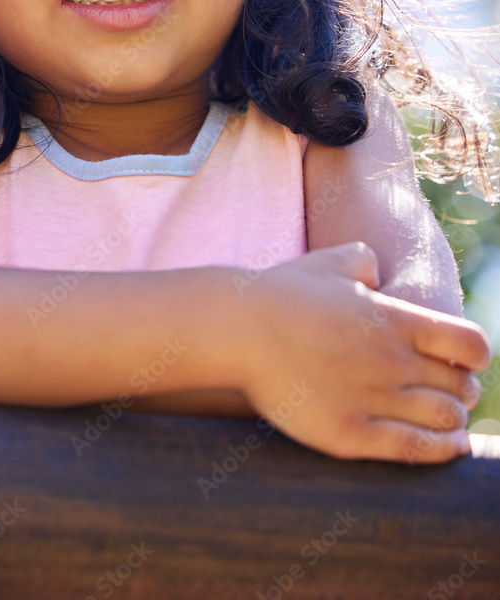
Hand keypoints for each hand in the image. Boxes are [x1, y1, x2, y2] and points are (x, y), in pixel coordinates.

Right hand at [239, 243, 488, 463]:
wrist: (237, 330)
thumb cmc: (279, 294)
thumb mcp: (327, 262)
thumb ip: (362, 261)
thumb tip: (376, 272)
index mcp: (395, 320)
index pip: (470, 345)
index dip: (473, 356)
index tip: (458, 361)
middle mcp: (394, 361)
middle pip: (463, 387)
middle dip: (461, 390)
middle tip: (445, 391)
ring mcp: (374, 398)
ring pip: (447, 419)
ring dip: (451, 420)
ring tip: (442, 419)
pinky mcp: (351, 433)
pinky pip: (417, 449)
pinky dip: (442, 450)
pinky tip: (445, 446)